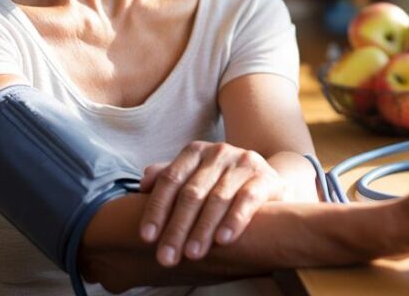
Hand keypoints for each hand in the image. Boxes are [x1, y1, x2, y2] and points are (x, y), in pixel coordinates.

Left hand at [138, 141, 284, 265]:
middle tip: (167, 257)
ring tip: (193, 254)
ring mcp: (243, 163)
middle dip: (177, 228)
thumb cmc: (221, 182)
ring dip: (203, 229)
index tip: (147, 238)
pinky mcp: (265, 178)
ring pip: (217, 198)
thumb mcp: (194, 176)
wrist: (265, 179)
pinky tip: (223, 239)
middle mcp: (218, 153)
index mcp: (195, 152)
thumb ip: (168, 178)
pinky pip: (247, 200)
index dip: (156, 209)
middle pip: (191, 193)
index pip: (170, 180)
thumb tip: (143, 185)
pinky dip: (234, 220)